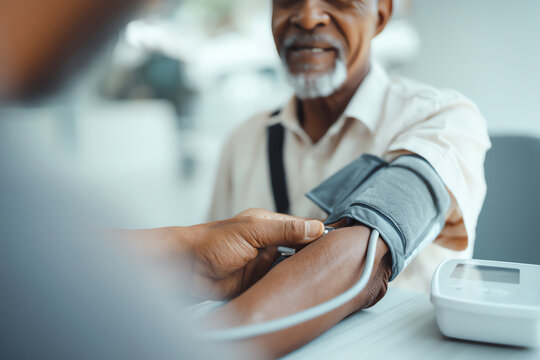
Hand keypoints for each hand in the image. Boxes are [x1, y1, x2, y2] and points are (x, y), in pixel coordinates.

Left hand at [186, 209, 323, 298]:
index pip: (302, 229)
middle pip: (300, 251)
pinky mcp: (258, 284)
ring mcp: (264, 265)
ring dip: (300, 274)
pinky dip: (286, 288)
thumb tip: (316, 227)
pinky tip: (300, 291)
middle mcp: (269, 245)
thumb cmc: (212, 241)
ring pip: (291, 270)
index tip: (339, 242)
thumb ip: (284, 229)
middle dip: (313, 257)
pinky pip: (278, 285)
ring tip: (321, 280)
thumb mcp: (252, 230)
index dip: (318, 235)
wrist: (186, 269)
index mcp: (269, 225)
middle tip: (334, 265)